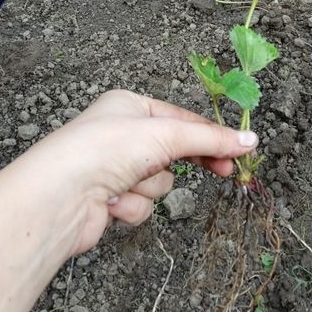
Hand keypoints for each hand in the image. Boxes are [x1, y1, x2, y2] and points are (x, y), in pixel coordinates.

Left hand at [0, 89, 257, 311]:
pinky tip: (111, 202)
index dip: (211, 136)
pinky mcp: (109, 199)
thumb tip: (250, 140)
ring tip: (126, 182)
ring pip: (158, 181)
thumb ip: (210, 139)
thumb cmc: (106, 149)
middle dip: (189, 163)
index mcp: (130, 105)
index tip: (239, 150)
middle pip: (174, 151)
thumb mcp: (166, 135)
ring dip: (148, 186)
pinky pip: (141, 203)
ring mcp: (114, 167)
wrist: (61, 197)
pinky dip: (132, 205)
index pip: (182, 119)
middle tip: (225, 173)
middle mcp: (121, 133)